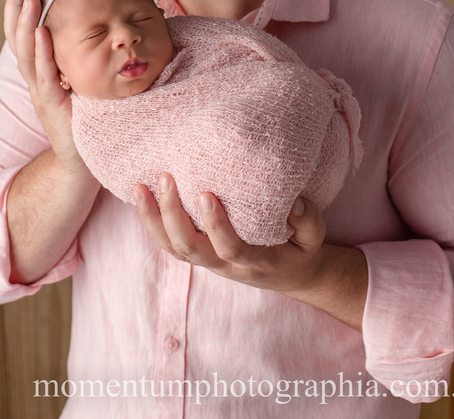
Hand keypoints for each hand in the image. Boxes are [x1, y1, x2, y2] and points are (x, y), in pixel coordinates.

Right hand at [3, 0, 78, 162]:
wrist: (82, 163)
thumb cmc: (87, 118)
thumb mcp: (82, 79)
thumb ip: (82, 54)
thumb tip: (101, 20)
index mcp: (41, 68)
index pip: (26, 28)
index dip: (23, 1)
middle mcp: (36, 77)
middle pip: (19, 34)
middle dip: (19, 2)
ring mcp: (41, 92)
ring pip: (27, 52)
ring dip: (27, 22)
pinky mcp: (53, 106)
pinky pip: (46, 76)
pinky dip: (43, 54)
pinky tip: (42, 33)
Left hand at [133, 173, 367, 328]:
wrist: (291, 274)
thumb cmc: (301, 249)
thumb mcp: (315, 238)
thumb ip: (308, 221)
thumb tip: (294, 202)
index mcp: (254, 261)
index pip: (230, 247)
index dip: (215, 225)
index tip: (206, 193)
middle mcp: (225, 265)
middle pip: (189, 248)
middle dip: (172, 215)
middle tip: (165, 178)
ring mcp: (208, 261)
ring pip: (172, 248)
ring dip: (152, 219)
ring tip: (139, 186)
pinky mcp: (198, 253)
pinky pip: (168, 243)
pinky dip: (151, 222)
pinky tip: (140, 196)